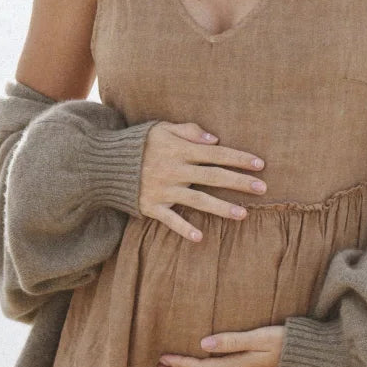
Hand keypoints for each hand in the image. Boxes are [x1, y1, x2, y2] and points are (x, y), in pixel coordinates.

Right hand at [138, 121, 267, 241]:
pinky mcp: (151, 206)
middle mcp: (174, 170)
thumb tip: (214, 139)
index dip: (238, 158)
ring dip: (221, 208)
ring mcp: (163, 190)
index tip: (260, 164)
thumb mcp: (161, 128)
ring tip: (244, 214)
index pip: (215, 153)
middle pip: (212, 177)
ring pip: (198, 200)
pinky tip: (200, 237)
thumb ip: (188, 130)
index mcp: (179, 150)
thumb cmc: (138, 143)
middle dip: (239, 182)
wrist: (104, 163)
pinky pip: (170, 219)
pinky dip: (183, 228)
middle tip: (262, 188)